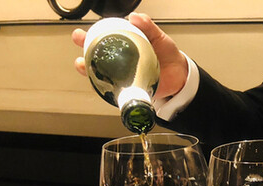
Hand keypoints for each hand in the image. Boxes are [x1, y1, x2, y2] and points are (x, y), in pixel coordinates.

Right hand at [72, 12, 188, 99]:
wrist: (181, 75)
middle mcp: (121, 61)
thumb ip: (148, 26)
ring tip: (84, 66)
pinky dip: (107, 88)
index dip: (88, 37)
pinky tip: (102, 85)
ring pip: (101, 74)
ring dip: (89, 71)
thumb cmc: (167, 54)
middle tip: (81, 48)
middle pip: (96, 56)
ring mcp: (124, 76)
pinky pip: (115, 90)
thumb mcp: (159, 37)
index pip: (102, 39)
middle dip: (84, 52)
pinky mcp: (130, 89)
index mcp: (125, 45)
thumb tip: (134, 17)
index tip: (81, 35)